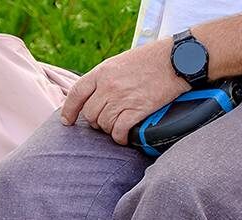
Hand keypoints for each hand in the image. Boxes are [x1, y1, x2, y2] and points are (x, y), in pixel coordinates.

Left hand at [60, 40, 190, 144]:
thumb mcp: (120, 62)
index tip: (67, 121)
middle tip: (105, 122)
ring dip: (109, 129)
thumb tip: (97, 96)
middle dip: (95, 121)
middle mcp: (108, 86)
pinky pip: (119, 131)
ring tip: (118, 127)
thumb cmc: (150, 60)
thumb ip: (105, 78)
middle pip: (90, 113)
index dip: (69, 110)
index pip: (76, 94)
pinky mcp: (137, 111)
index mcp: (102, 72)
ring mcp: (122, 99)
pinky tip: (125, 137)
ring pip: (103, 124)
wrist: (174, 61)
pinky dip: (120, 138)